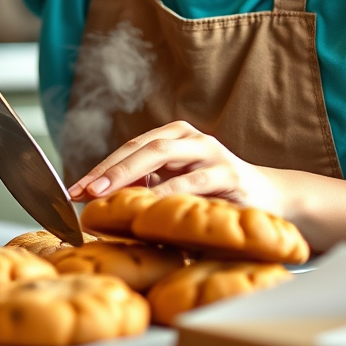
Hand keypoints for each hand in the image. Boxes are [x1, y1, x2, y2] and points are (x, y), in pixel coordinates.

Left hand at [66, 120, 285, 215]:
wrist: (273, 199)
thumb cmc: (216, 196)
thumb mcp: (177, 189)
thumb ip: (148, 190)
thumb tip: (101, 206)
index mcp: (172, 137)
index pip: (128, 149)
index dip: (99, 168)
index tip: (73, 190)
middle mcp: (189, 138)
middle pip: (139, 148)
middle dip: (107, 170)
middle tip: (83, 191)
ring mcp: (210, 152)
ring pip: (161, 156)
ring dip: (128, 177)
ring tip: (104, 196)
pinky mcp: (229, 173)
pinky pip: (192, 182)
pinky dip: (167, 194)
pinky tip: (147, 208)